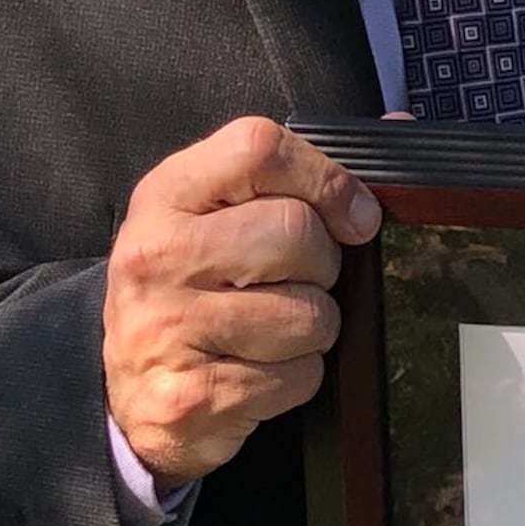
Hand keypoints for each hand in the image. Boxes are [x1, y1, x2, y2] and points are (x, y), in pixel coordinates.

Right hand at [104, 117, 381, 487]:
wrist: (125, 391)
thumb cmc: (192, 288)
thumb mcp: (216, 216)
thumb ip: (294, 174)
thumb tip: (399, 128)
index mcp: (166, 194)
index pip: (259, 149)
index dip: (327, 177)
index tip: (356, 215)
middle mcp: (157, 255)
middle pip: (296, 233)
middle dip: (324, 265)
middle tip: (301, 281)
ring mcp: (167, 328)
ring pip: (310, 314)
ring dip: (314, 328)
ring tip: (274, 330)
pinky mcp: (190, 398)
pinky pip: (297, 377)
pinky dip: (297, 378)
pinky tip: (259, 372)